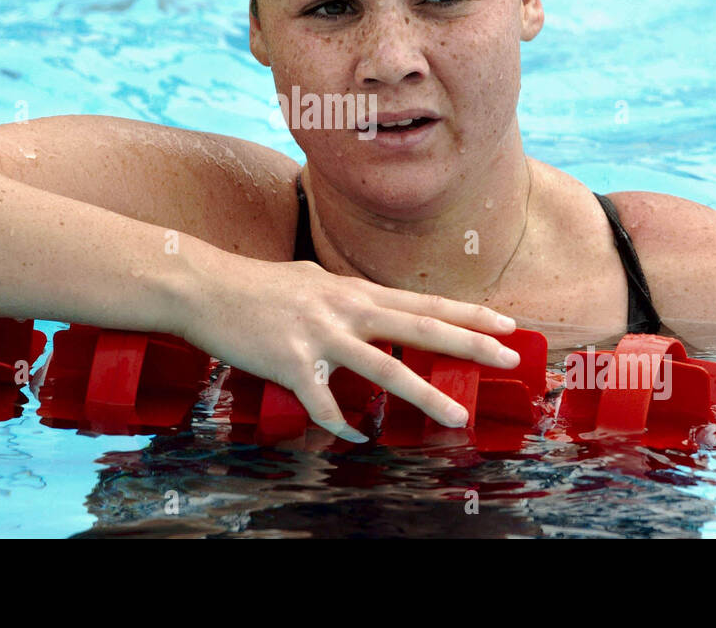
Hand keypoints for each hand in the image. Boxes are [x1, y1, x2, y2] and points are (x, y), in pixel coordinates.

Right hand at [177, 252, 519, 442]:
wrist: (204, 289)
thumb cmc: (256, 287)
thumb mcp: (312, 280)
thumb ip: (344, 296)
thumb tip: (368, 306)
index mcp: (353, 291)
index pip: (424, 301)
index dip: (468, 314)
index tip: (507, 324)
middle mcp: (346, 309)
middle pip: (421, 327)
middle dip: (470, 344)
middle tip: (511, 358)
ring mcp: (322, 336)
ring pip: (387, 370)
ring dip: (428, 396)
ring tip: (459, 418)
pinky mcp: (294, 363)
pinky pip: (326, 405)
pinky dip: (342, 424)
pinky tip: (355, 435)